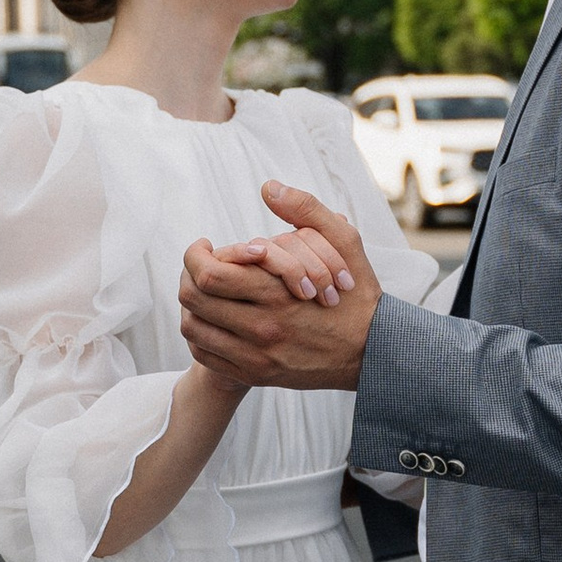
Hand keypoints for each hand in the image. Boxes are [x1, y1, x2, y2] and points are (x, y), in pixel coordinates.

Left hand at [180, 183, 380, 389]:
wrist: (372, 353)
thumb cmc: (356, 294)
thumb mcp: (345, 243)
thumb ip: (308, 209)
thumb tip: (269, 188)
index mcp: (278, 293)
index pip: (208, 275)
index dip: (195, 255)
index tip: (204, 246)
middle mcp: (263, 327)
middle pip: (193, 300)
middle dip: (188, 275)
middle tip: (199, 265)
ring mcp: (257, 356)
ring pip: (193, 328)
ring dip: (192, 304)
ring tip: (205, 291)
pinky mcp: (255, 374)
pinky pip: (206, 355)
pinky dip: (201, 334)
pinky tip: (214, 318)